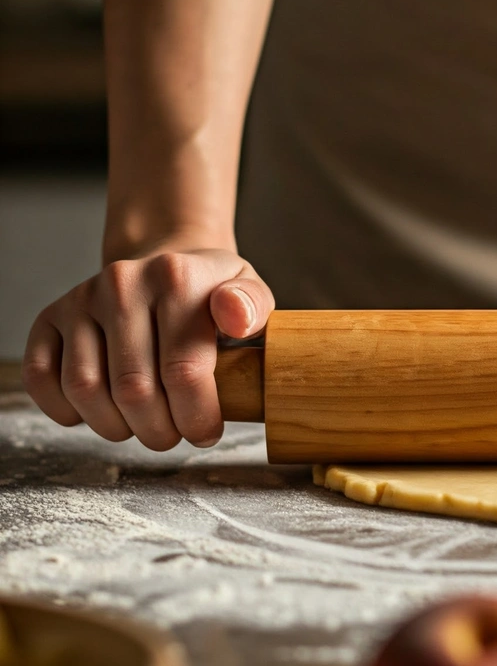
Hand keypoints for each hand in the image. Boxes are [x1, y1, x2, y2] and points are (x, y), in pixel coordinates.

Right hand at [22, 246, 273, 449]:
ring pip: (85, 389)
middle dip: (159, 431)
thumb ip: (253, 306)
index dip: (197, 417)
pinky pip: (42, 377)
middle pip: (133, 389)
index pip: (184, 371)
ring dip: (115, 427)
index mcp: (176, 277)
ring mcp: (81, 299)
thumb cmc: (211, 292)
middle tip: (174, 436)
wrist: (167, 263)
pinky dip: (65, 410)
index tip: (207, 433)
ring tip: (143, 427)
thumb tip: (236, 319)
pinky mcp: (50, 317)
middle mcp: (123, 283)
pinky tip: (99, 413)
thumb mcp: (250, 290)